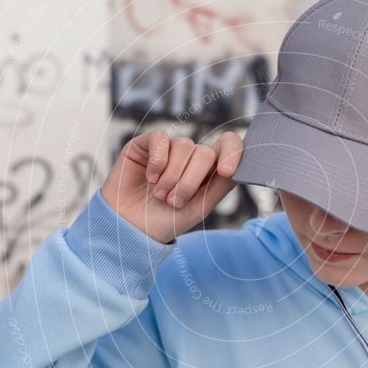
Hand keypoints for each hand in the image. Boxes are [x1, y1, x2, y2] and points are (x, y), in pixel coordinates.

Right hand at [101, 129, 243, 243]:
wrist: (129, 228)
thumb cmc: (165, 221)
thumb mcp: (199, 208)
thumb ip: (220, 186)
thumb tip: (238, 167)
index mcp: (207, 170)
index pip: (228, 146)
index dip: (232, 152)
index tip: (226, 171)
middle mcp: (189, 157)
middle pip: (205, 152)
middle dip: (191, 180)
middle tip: (174, 202)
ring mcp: (168, 149)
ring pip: (184, 146)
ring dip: (172, 176)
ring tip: (159, 195)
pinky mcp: (145, 145)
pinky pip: (160, 139)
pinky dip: (158, 161)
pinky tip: (150, 178)